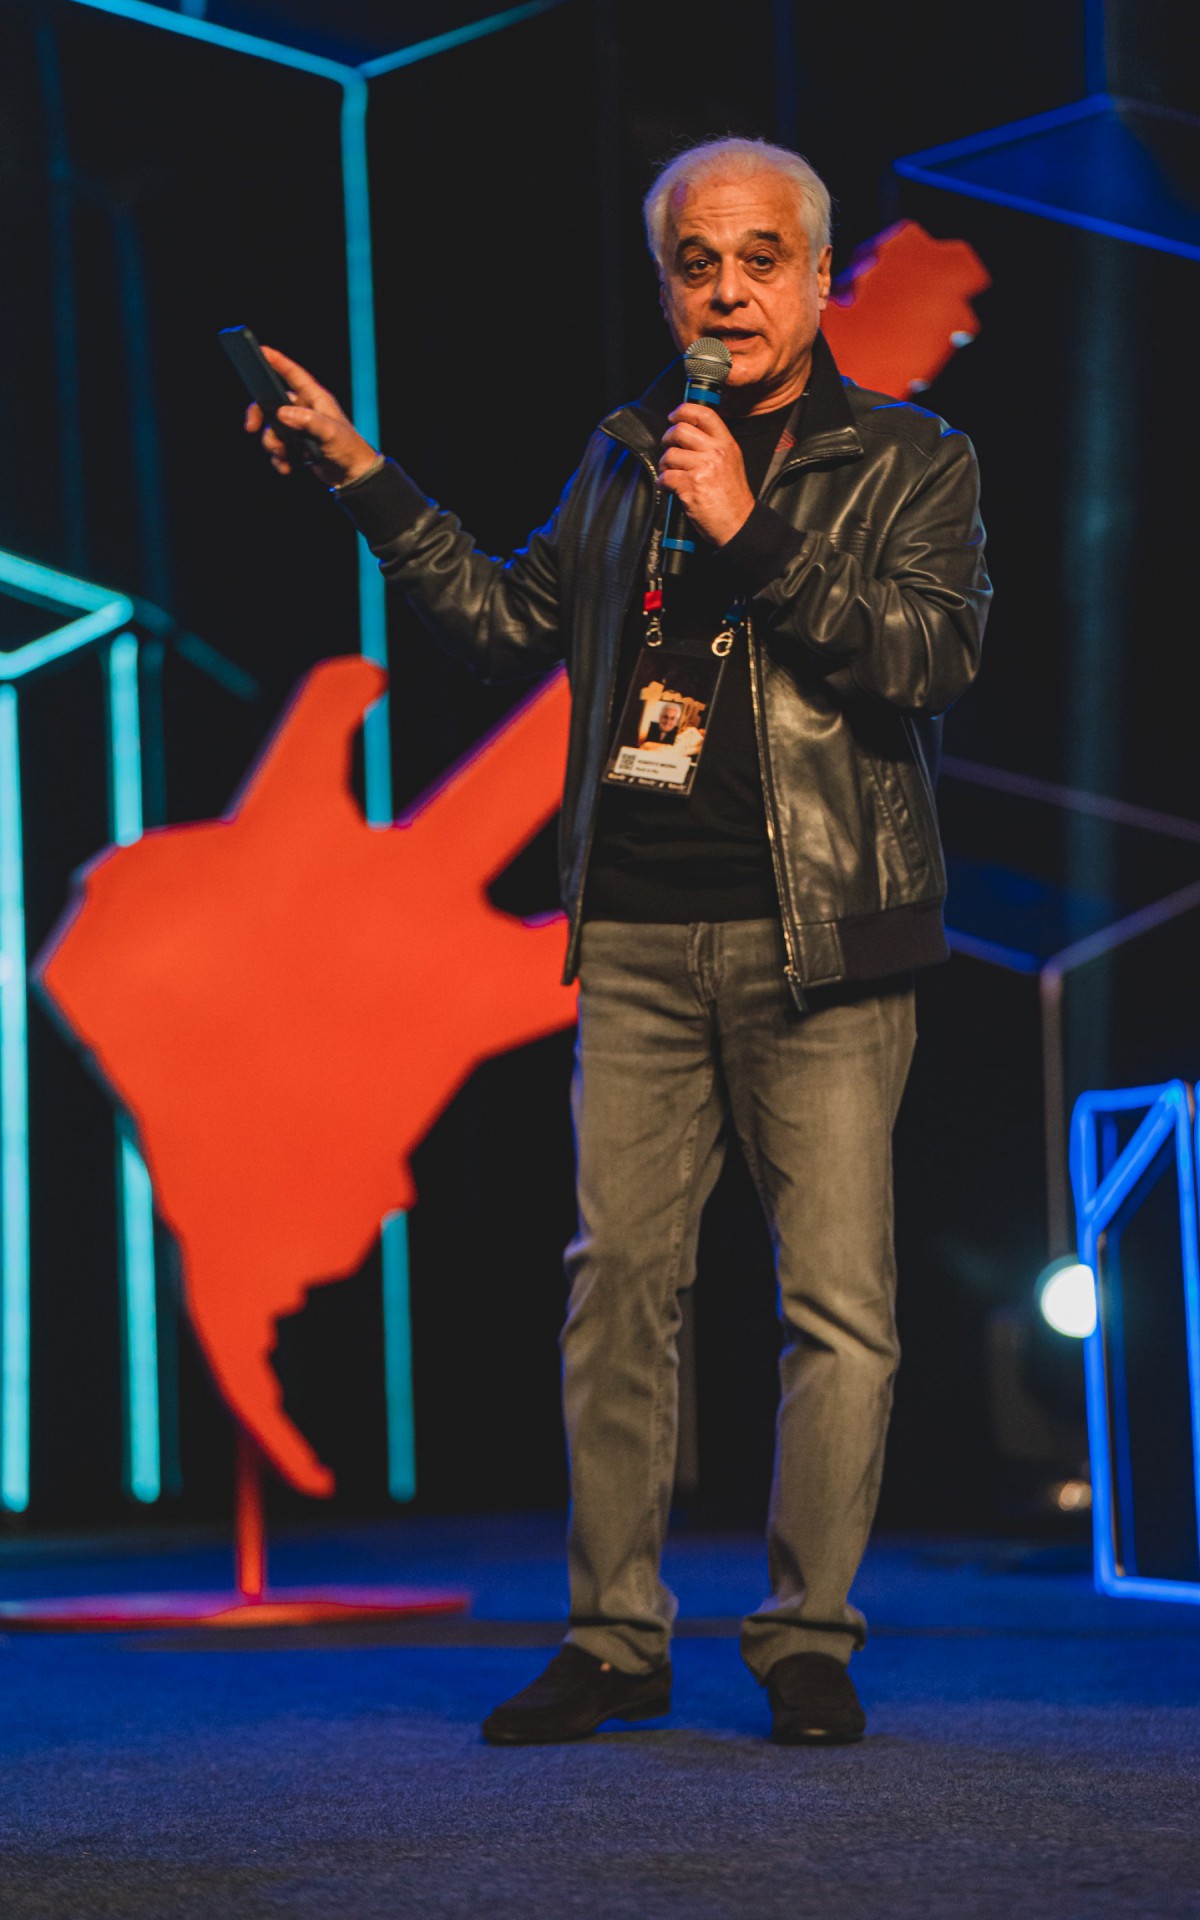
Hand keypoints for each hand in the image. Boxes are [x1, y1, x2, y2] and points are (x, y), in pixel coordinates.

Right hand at [243, 346, 380, 485]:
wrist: (352, 475)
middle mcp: (305, 409)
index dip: (277, 361)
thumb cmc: (348, 448)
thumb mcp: (329, 432)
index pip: (293, 374)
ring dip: (272, 444)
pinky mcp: (296, 445)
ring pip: (272, 429)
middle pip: (272, 403)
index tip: (260, 350)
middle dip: (259, 415)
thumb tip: (282, 413)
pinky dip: (278, 458)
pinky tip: (286, 467)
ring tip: (282, 457)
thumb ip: (307, 420)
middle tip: (251, 428)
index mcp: (315, 398)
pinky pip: (277, 447)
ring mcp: (299, 427)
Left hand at [658, 403, 754, 546]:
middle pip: (680, 431)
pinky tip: (670, 488)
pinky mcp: (691, 486)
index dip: (684, 411)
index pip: (704, 414)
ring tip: (671, 474)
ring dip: (665, 465)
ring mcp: (703, 469)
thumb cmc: (732, 498)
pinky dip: (663, 484)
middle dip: (667, 439)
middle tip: (668, 448)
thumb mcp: (731, 462)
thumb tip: (688, 433)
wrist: (738, 523)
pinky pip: (666, 477)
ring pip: (670, 454)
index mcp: (727, 444)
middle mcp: (716, 453)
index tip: (674, 416)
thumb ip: (714, 446)